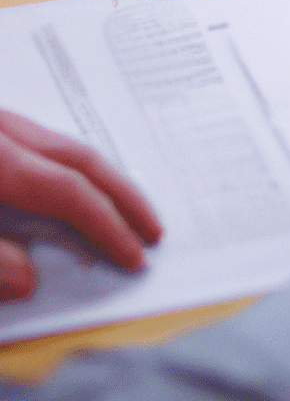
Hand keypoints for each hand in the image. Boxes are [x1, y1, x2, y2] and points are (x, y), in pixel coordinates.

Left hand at [0, 109, 161, 300]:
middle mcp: (4, 130)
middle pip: (82, 157)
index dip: (105, 225)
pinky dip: (66, 164)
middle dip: (123, 194)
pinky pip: (41, 138)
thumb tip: (28, 281)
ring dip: (99, 175)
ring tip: (123, 207)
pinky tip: (69, 184)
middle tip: (154, 227)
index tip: (133, 256)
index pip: (69, 191)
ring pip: (63, 142)